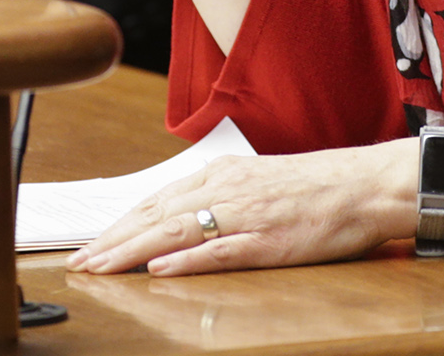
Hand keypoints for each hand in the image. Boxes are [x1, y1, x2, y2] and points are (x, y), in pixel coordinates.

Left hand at [65, 142, 414, 276]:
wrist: (365, 184)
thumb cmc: (315, 185)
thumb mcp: (257, 179)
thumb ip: (218, 195)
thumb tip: (177, 219)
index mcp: (222, 173)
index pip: (156, 200)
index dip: (119, 223)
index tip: (91, 243)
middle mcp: (227, 189)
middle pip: (156, 217)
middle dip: (112, 241)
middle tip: (78, 262)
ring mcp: (246, 215)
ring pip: (176, 232)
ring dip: (132, 252)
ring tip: (101, 268)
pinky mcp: (268, 241)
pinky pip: (219, 251)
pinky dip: (185, 260)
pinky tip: (158, 270)